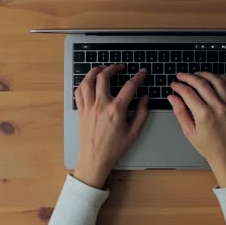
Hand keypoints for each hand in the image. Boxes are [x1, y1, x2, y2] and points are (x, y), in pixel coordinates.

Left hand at [73, 64, 148, 188]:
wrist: (95, 159)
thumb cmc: (114, 148)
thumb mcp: (134, 132)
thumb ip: (142, 113)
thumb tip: (145, 98)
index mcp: (116, 110)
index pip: (129, 86)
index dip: (138, 76)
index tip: (142, 72)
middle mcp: (100, 105)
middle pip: (104, 77)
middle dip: (114, 67)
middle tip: (121, 67)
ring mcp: (88, 107)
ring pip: (88, 80)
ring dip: (96, 71)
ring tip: (103, 68)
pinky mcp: (81, 111)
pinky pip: (79, 91)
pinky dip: (84, 83)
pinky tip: (90, 82)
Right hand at [167, 72, 225, 187]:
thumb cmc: (208, 146)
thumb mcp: (189, 131)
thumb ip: (180, 112)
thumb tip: (172, 97)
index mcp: (204, 115)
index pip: (188, 93)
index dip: (178, 86)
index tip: (174, 84)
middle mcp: (218, 107)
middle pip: (201, 83)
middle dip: (188, 77)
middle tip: (181, 76)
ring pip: (216, 80)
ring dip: (204, 74)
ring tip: (195, 75)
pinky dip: (221, 78)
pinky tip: (213, 79)